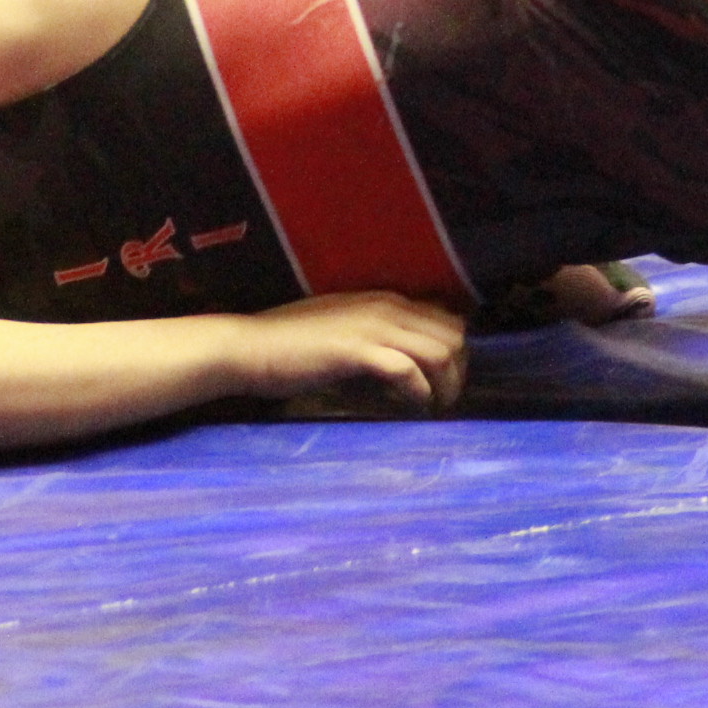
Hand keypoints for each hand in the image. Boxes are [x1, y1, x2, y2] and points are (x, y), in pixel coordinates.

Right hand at [237, 292, 467, 412]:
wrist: (250, 347)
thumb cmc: (291, 344)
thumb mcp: (344, 330)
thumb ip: (376, 337)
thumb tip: (404, 362)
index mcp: (385, 300)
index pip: (446, 319)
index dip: (455, 353)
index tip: (446, 381)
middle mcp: (386, 307)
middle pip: (453, 334)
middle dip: (458, 370)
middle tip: (444, 399)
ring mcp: (372, 327)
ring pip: (440, 351)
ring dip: (445, 384)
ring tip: (434, 407)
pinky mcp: (356, 351)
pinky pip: (407, 370)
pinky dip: (418, 391)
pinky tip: (412, 406)